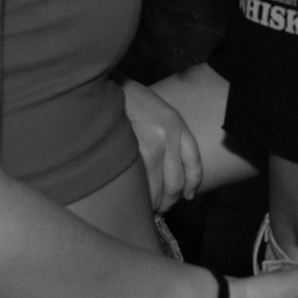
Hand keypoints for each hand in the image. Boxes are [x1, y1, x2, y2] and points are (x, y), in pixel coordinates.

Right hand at [122, 81, 202, 210]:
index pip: (193, 162)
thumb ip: (167, 135)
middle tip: (160, 208)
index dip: (192, 183)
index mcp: (176, 123)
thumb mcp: (155, 110)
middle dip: (169, 199)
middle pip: (176, 181)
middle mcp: (169, 134)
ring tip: (147, 208)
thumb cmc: (126, 101)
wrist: (104, 89)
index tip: (188, 196)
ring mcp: (152, 143)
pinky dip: (143, 197)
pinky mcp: (134, 151)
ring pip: (162, 187)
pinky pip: (145, 183)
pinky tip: (139, 202)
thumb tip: (172, 175)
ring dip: (156, 203)